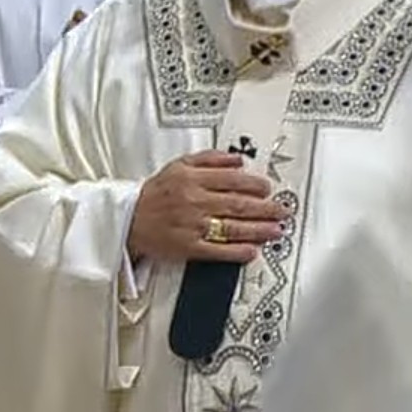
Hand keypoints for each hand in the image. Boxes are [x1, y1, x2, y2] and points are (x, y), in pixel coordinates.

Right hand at [128, 149, 286, 264]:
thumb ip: (211, 159)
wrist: (129, 218)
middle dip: (265, 208)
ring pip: (231, 228)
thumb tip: (238, 160)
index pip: (232, 180)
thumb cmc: (157, 192)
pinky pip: (216, 251)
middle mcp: (194, 201)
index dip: (254, 184)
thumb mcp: (180, 164)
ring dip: (258, 230)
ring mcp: (192, 226)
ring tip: (276, 230)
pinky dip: (236, 252)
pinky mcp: (187, 248)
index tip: (269, 188)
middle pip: (237, 204)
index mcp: (193, 179)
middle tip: (282, 210)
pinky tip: (252, 251)